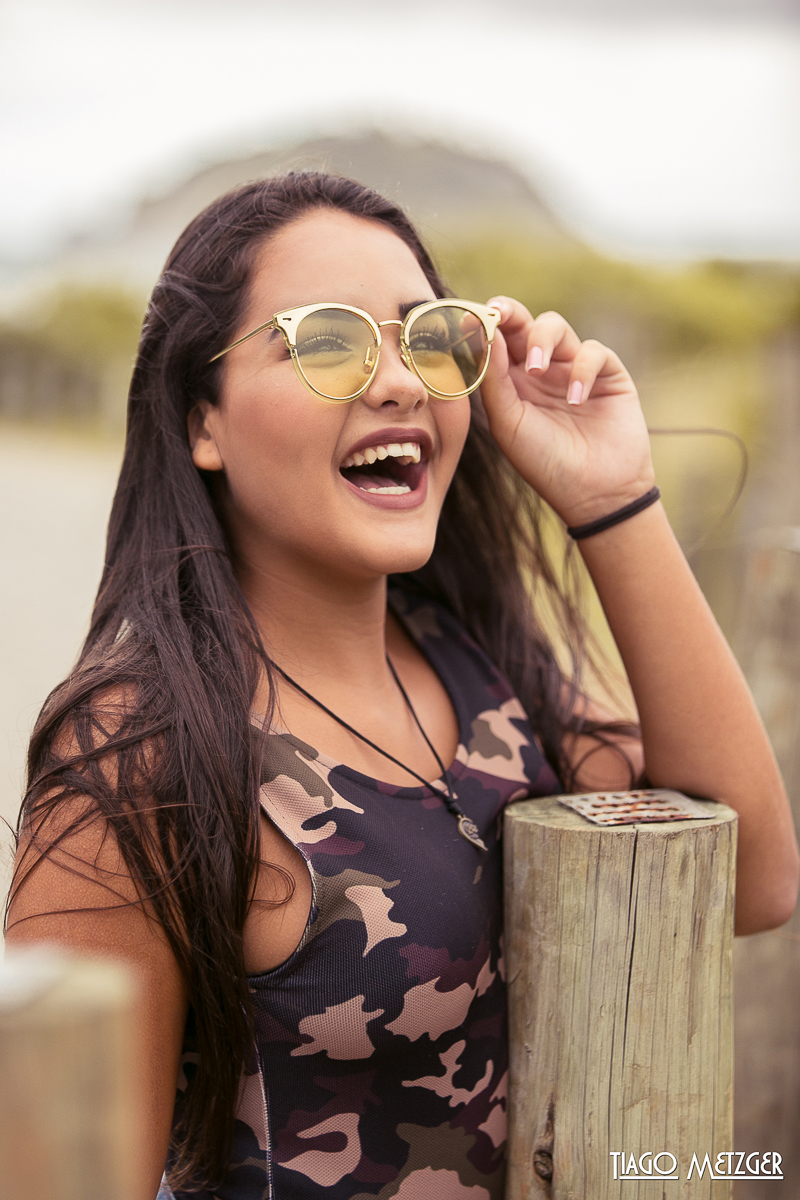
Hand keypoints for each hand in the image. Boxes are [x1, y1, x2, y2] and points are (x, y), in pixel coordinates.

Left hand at [479, 297, 654, 526]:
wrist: (594, 493)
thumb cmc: (544, 462)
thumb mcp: (508, 423)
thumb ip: (494, 379)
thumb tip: (485, 331)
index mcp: (511, 382)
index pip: (495, 342)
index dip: (482, 325)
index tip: (468, 318)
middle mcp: (540, 370)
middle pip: (522, 323)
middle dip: (509, 312)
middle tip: (499, 313)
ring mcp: (573, 369)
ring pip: (555, 326)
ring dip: (541, 339)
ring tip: (536, 370)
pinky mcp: (607, 374)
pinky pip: (593, 352)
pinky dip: (582, 370)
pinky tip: (576, 399)